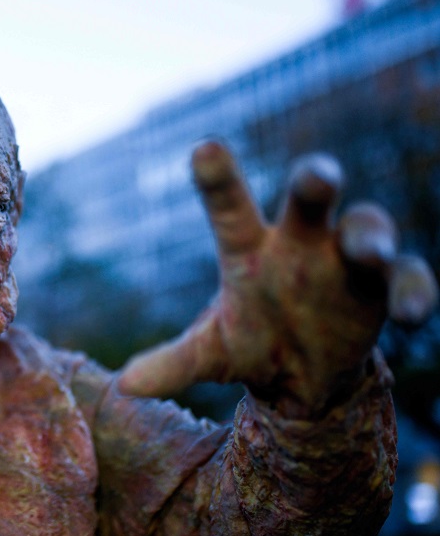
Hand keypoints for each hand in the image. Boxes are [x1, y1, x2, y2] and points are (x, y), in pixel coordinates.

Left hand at [116, 141, 436, 415]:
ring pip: (367, 230)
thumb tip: (125, 386)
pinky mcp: (385, 289)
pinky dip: (414, 293)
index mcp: (249, 249)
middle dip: (315, 183)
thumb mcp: (210, 355)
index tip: (202, 148)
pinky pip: (408, 279)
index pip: (230, 208)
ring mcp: (347, 261)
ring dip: (371, 236)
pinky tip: (412, 315)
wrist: (304, 372)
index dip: (218, 180)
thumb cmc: (251, 342)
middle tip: (318, 175)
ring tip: (370, 252)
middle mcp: (301, 242)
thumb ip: (173, 363)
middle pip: (310, 199)